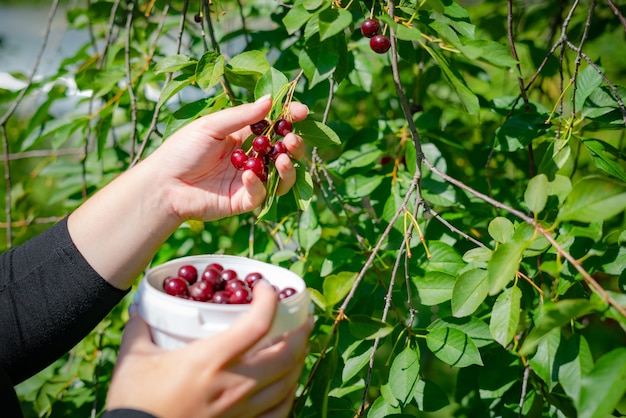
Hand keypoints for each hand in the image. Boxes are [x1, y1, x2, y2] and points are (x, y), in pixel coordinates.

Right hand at [106, 281, 312, 417]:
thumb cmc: (134, 401)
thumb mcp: (134, 359)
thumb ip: (140, 328)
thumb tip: (141, 307)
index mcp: (211, 360)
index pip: (257, 323)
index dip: (269, 300)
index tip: (265, 287)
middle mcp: (234, 384)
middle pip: (286, 354)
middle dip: (300, 331)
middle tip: (302, 317)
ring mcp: (241, 410)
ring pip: (288, 382)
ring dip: (298, 360)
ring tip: (299, 345)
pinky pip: (279, 412)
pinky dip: (289, 394)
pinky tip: (288, 384)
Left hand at [145, 95, 307, 221]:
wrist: (163, 184)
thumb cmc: (181, 150)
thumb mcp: (211, 126)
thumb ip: (242, 116)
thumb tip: (270, 99)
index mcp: (242, 136)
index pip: (274, 126)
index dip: (289, 119)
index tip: (302, 112)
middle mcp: (250, 158)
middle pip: (283, 151)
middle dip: (294, 144)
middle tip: (293, 140)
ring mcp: (249, 180)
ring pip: (281, 176)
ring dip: (287, 167)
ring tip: (282, 158)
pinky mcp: (243, 201)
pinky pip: (261, 194)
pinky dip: (258, 184)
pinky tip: (248, 175)